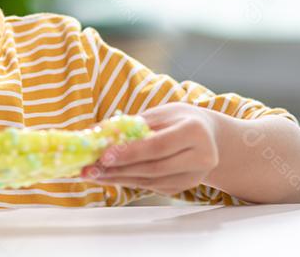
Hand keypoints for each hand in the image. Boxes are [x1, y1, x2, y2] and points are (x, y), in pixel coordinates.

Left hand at [80, 103, 219, 195]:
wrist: (209, 136)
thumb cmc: (181, 119)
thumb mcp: (162, 113)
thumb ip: (134, 124)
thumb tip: (98, 133)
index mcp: (194, 132)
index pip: (158, 146)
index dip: (130, 152)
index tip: (104, 155)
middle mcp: (200, 157)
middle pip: (153, 168)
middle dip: (118, 169)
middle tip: (90, 169)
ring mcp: (194, 176)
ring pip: (150, 181)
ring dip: (118, 178)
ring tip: (93, 174)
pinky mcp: (184, 187)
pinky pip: (152, 186)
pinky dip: (129, 181)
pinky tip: (110, 176)